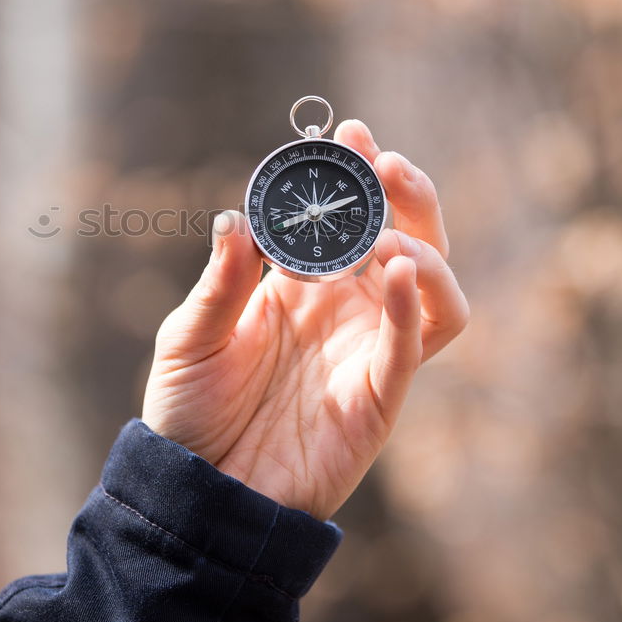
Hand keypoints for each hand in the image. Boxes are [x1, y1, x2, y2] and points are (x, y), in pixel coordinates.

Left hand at [142, 120, 468, 520]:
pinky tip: (397, 268)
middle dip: (405, 194)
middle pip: (403, 238)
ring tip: (387, 233)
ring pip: (431, 287)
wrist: (198, 488)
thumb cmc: (190, 409)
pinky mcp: (380, 395)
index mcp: (299, 285)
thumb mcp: (190, 335)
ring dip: (423, 247)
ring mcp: (367, 349)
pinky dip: (414, 303)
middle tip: (384, 162)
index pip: (343, 218)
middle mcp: (343, 310)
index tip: (346, 133)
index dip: (352, 175)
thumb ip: (221, 280)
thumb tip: (238, 216)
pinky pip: (414, 343)